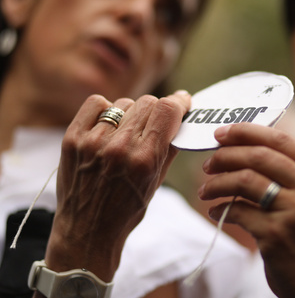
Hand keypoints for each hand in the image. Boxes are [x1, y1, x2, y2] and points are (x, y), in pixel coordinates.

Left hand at [45, 92, 190, 281]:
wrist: (87, 231)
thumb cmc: (126, 210)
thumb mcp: (156, 182)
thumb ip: (170, 148)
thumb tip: (181, 120)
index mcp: (145, 159)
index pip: (167, 110)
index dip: (179, 101)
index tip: (183, 101)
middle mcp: (119, 147)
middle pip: (148, 103)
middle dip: (158, 110)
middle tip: (156, 123)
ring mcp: (93, 141)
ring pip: (124, 103)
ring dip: (133, 113)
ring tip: (128, 132)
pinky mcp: (73, 138)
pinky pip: (96, 103)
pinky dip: (106, 109)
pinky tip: (109, 125)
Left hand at [199, 123, 294, 297]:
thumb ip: (293, 173)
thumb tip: (245, 149)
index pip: (281, 140)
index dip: (246, 132)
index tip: (222, 133)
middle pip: (259, 156)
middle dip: (226, 155)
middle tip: (209, 163)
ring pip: (244, 180)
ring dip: (218, 183)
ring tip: (206, 190)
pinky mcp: (276, 236)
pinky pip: (238, 212)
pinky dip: (220, 210)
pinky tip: (216, 212)